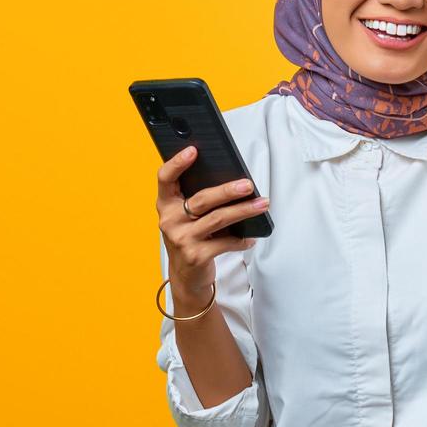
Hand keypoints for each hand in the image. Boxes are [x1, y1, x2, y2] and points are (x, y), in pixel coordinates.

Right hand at [156, 146, 269, 295]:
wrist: (186, 277)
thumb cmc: (190, 238)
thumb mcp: (186, 217)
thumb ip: (198, 199)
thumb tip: (233, 182)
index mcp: (166, 205)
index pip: (165, 178)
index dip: (176, 163)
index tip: (193, 150)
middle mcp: (170, 220)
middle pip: (202, 199)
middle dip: (228, 190)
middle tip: (248, 185)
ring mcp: (182, 239)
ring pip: (218, 219)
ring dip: (244, 211)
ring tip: (262, 204)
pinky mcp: (196, 256)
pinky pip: (226, 242)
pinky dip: (242, 239)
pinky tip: (252, 236)